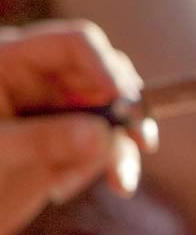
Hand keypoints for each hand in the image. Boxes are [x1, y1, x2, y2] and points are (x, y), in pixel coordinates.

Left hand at [0, 21, 153, 234]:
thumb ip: (46, 139)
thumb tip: (103, 137)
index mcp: (12, 61)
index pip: (75, 45)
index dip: (106, 68)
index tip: (123, 103)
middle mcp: (41, 80)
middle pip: (107, 80)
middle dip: (127, 114)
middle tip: (143, 142)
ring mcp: (58, 112)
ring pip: (114, 119)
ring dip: (120, 152)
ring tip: (119, 184)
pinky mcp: (68, 143)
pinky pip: (105, 149)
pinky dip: (101, 170)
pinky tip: (61, 189)